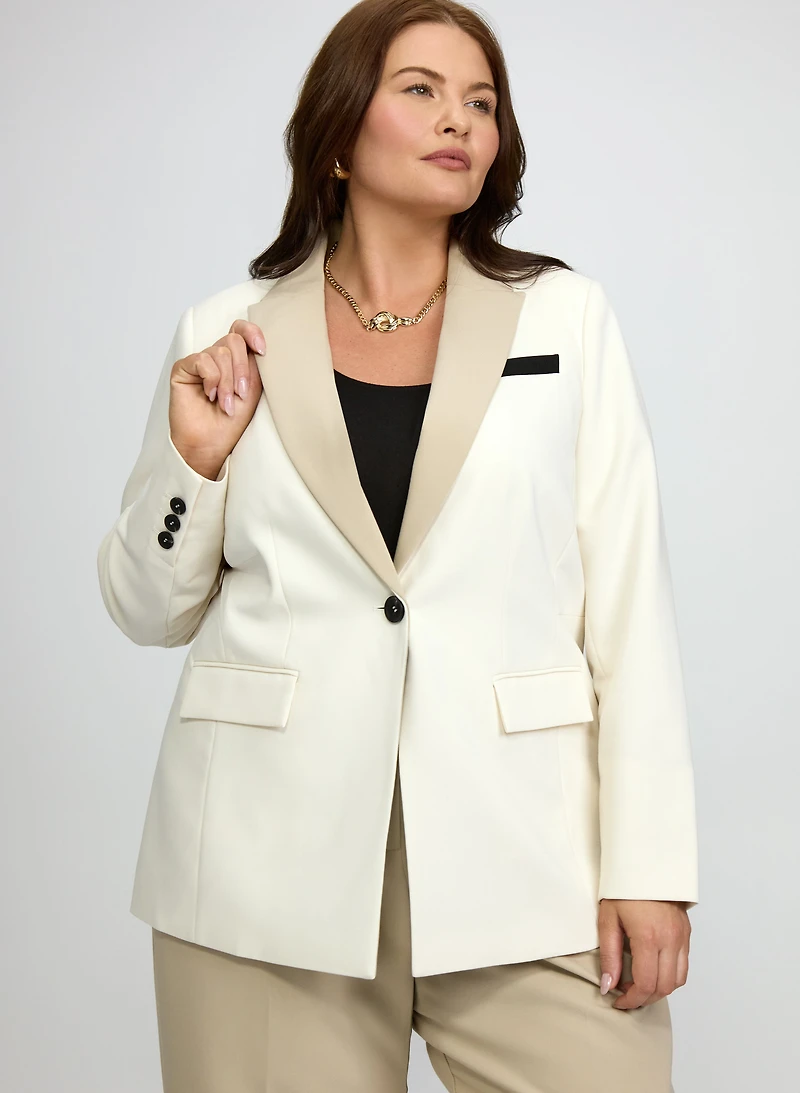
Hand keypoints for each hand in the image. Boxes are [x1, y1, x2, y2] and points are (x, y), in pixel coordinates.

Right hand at [169, 320, 265, 475]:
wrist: (211, 443)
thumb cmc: (232, 421)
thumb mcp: (252, 389)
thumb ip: (254, 364)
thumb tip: (259, 343)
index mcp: (235, 359)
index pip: (241, 330)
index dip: (252, 332)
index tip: (263, 350)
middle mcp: (217, 357)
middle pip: (233, 340)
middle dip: (241, 369)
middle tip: (240, 394)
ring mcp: (199, 362)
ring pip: (219, 352)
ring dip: (226, 381)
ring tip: (225, 403)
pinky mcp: (183, 368)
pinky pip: (202, 360)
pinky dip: (211, 379)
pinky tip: (209, 396)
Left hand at [597, 898, 691, 1008]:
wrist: (645, 863)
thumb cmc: (623, 887)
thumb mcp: (608, 919)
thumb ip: (609, 956)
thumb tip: (608, 986)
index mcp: (649, 937)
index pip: (645, 984)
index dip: (631, 999)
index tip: (618, 1001)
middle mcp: (670, 939)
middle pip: (664, 987)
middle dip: (645, 998)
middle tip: (626, 996)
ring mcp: (681, 936)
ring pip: (678, 980)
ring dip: (659, 990)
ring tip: (639, 986)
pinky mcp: (686, 933)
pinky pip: (683, 966)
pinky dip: (670, 976)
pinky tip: (653, 971)